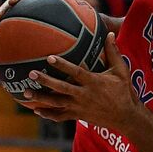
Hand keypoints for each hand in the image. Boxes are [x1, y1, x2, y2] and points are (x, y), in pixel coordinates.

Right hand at [0, 0, 76, 39]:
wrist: (69, 25)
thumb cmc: (73, 13)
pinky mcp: (22, 29)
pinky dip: (4, 37)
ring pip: (8, 20)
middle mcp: (28, 6)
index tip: (12, 2)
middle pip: (11, 6)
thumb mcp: (73, 3)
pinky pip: (11, 32)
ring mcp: (24, 17)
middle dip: (3, 10)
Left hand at [23, 34, 137, 130]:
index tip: (49, 58)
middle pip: (61, 88)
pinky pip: (61, 116)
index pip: (76, 72)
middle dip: (46, 81)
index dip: (63, 65)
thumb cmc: (124, 91)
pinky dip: (49, 114)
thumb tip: (109, 34)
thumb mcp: (122, 71)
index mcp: (94, 82)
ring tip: (26, 93)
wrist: (126, 116)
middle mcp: (84, 95)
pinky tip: (37, 110)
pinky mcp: (79, 115)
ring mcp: (80, 107)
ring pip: (57, 103)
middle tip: (32, 74)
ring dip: (41, 98)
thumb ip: (113, 53)